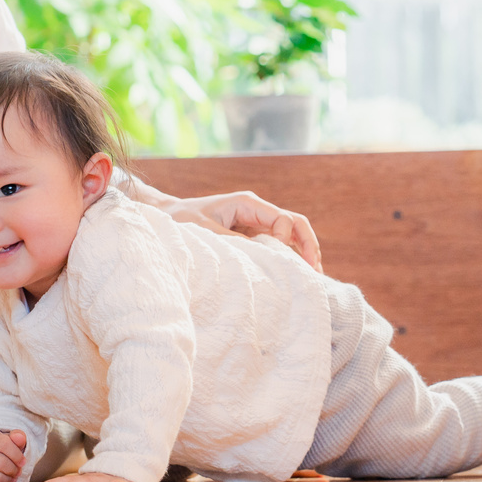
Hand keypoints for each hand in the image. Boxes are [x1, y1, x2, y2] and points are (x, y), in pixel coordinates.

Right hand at [0, 428, 28, 481]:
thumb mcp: (9, 440)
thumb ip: (18, 437)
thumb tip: (21, 437)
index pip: (5, 444)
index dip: (17, 455)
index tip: (23, 462)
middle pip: (1, 463)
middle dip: (14, 470)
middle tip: (18, 472)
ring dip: (7, 480)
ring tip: (12, 478)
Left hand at [169, 191, 321, 270]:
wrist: (166, 216)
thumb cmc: (181, 219)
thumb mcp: (204, 230)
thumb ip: (233, 240)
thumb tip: (261, 255)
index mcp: (247, 203)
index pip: (284, 219)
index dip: (288, 239)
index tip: (281, 259)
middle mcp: (256, 211)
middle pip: (294, 225)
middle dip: (308, 246)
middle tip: (316, 272)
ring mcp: (256, 224)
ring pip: (289, 236)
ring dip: (302, 254)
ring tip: (313, 278)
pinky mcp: (251, 236)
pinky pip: (276, 245)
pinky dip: (288, 258)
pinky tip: (295, 275)